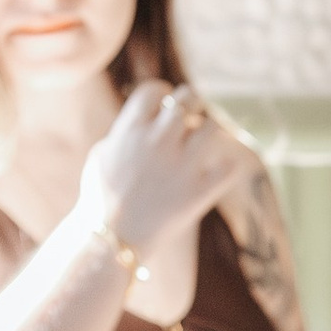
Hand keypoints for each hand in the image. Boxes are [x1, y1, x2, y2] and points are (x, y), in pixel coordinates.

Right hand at [84, 83, 251, 321]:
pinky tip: (216, 170)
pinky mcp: (200, 192)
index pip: (155, 90)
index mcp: (130, 130)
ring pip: (212, 128)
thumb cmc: (101, 199)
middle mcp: (157, 141)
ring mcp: (181, 166)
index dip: (161, 93)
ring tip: (201, 143)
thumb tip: (148, 118)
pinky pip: (230, 166)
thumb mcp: (102, 155)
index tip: (163, 103)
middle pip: (187, 100)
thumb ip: (127, 132)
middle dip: (190, 102)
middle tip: (191, 114)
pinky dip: (226, 166)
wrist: (112, 240)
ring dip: (207, 132)